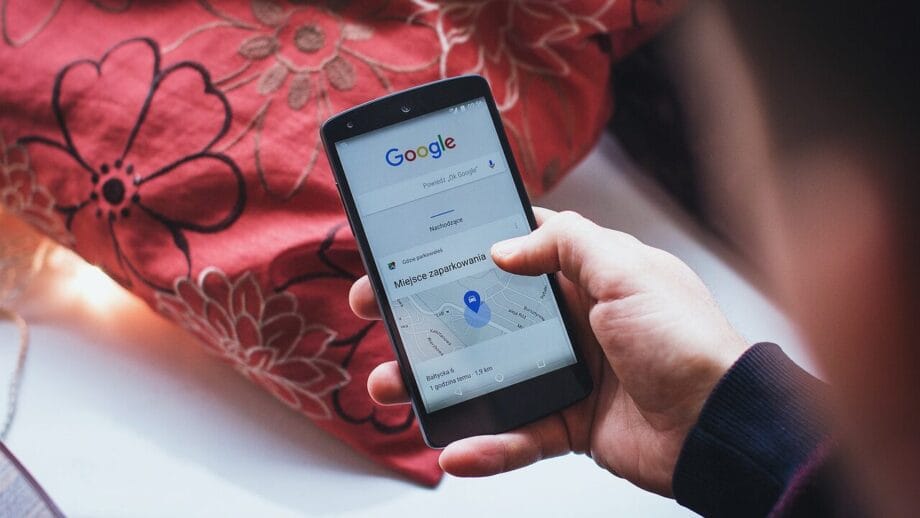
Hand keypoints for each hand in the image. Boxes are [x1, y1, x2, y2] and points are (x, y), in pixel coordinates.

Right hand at [349, 208, 747, 494]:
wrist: (721, 425)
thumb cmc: (687, 340)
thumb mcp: (628, 271)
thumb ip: (568, 245)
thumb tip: (505, 247)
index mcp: (583, 276)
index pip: (509, 253)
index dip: (459, 251)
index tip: (412, 252)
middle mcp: (569, 321)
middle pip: (482, 315)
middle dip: (427, 317)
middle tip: (380, 312)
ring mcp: (565, 374)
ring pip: (487, 376)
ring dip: (438, 384)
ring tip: (393, 386)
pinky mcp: (568, 424)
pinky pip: (517, 435)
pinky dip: (487, 446)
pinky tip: (456, 450)